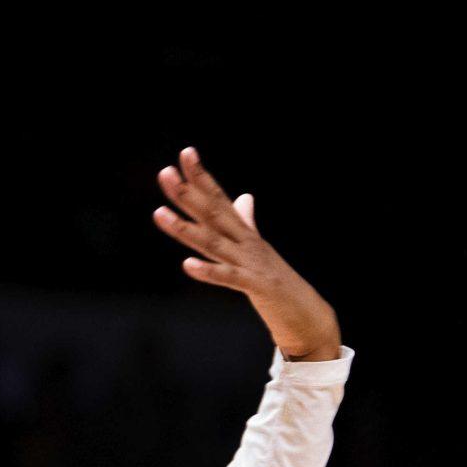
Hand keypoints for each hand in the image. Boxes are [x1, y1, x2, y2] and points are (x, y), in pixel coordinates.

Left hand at [154, 146, 340, 360]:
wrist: (308, 313)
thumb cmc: (278, 283)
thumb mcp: (257, 250)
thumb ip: (247, 222)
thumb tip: (244, 197)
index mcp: (244, 233)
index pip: (219, 199)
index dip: (201, 177)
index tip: (185, 153)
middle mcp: (246, 242)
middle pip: (212, 213)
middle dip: (187, 193)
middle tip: (164, 173)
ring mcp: (251, 262)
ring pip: (213, 242)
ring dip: (184, 228)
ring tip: (158, 213)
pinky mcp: (256, 286)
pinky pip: (229, 277)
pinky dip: (208, 271)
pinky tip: (187, 264)